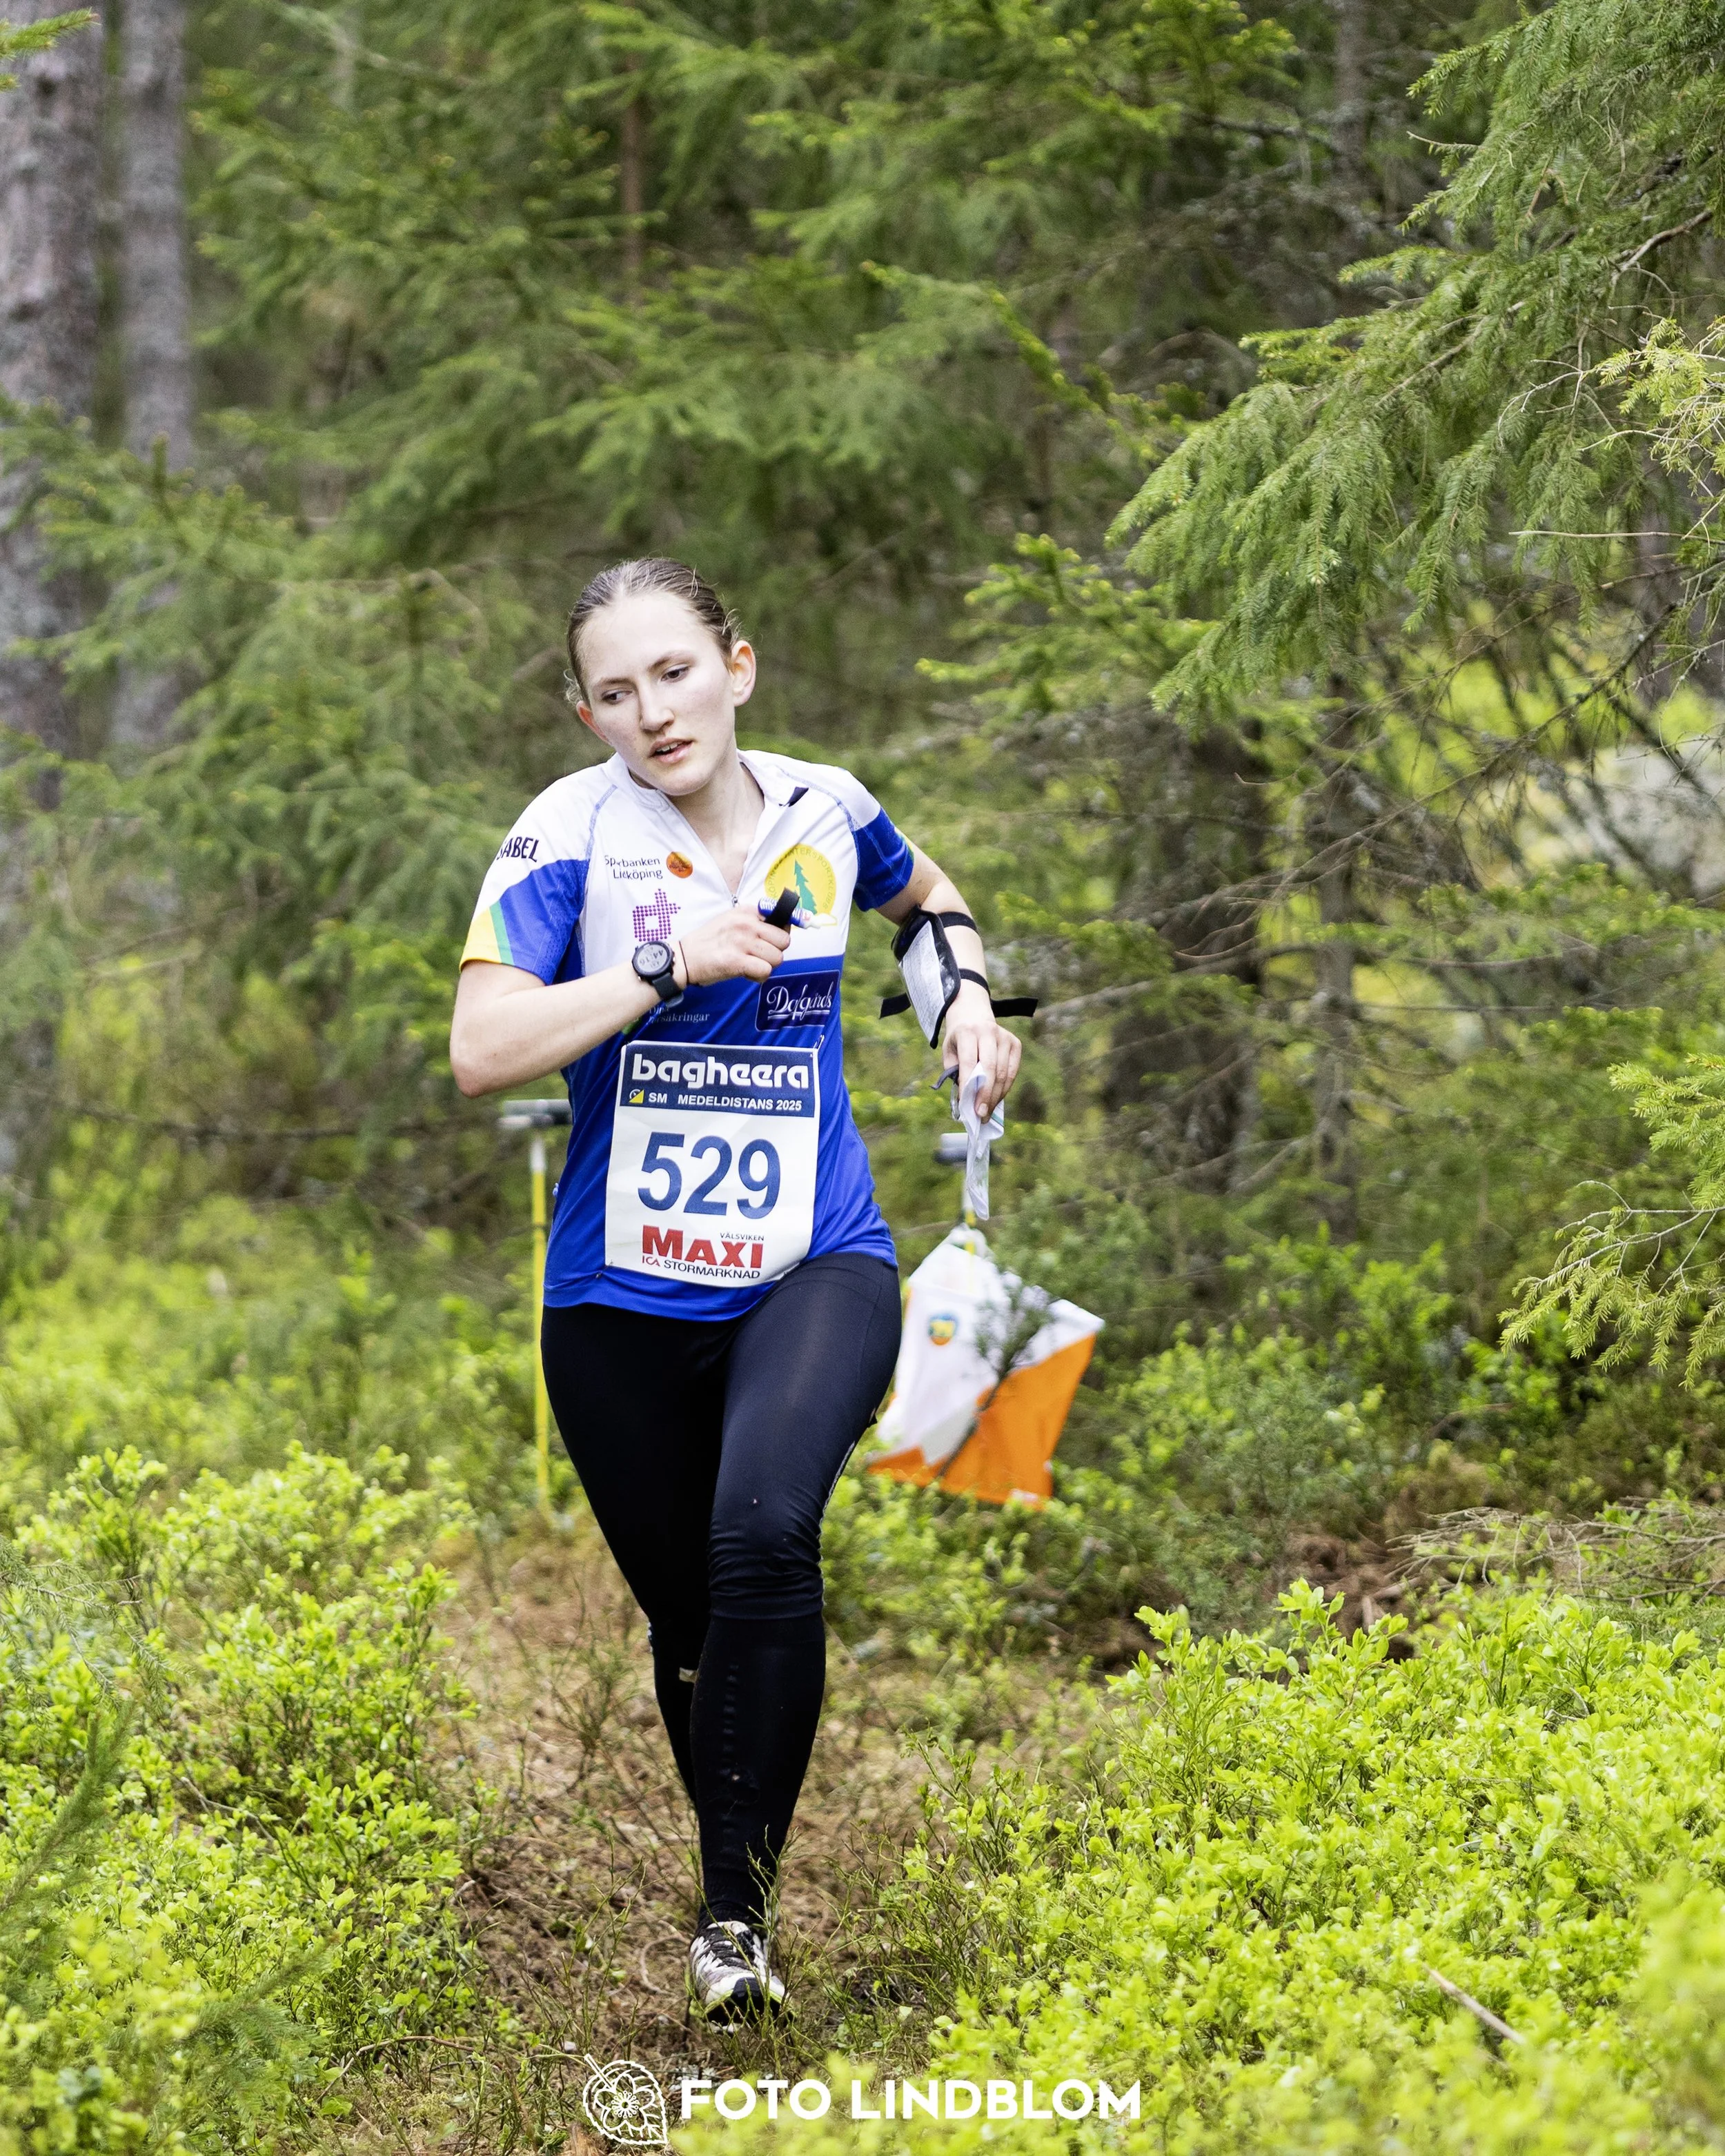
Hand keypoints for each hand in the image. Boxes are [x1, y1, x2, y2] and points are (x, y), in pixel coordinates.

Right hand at [676, 908, 791, 986]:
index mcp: (746, 911)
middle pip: (784, 941)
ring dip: (767, 966)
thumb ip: (754, 922)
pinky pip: (765, 971)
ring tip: (750, 965)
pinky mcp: (737, 961)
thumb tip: (783, 927)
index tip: (774, 942)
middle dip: (775, 952)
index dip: (780, 934)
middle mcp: (747, 924)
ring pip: (777, 957)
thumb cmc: (708, 941)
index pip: (781, 919)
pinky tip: (747, 974)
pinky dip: (758, 976)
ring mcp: (742, 942)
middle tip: (759, 957)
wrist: (684, 957)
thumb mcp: (730, 920)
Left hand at [943, 980, 1021, 1119]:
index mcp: (968, 1032)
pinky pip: (1013, 1071)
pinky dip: (1005, 1088)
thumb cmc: (959, 1039)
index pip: (969, 1061)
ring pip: (1004, 1073)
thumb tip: (965, 1098)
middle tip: (980, 1114)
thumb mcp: (949, 1050)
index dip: (969, 1085)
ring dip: (996, 1096)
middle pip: (991, 1068)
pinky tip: (996, 1099)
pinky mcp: (1015, 1043)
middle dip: (985, 1095)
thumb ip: (954, 1072)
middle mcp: (988, 1032)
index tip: (967, 1105)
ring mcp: (1004, 1037)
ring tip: (987, 1112)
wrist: (973, 1015)